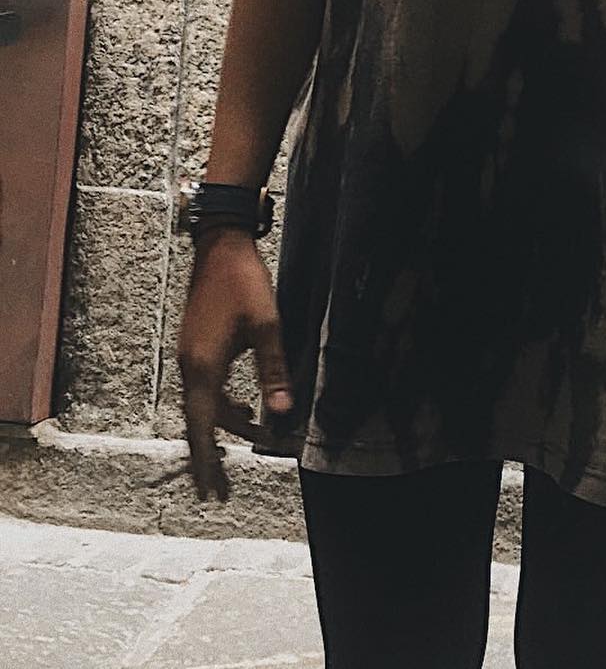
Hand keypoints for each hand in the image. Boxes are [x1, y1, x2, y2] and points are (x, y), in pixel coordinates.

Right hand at [177, 228, 294, 500]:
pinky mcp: (197, 346)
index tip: (210, 491)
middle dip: (212, 453)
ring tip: (254, 437)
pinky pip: (206, 387)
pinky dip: (222, 404)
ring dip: (225, 424)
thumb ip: (273, 370)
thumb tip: (282, 411)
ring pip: (204, 404)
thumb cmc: (244, 283)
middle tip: (222, 486)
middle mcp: (191, 367)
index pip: (204, 426)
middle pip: (200, 421)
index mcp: (204, 368)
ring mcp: (191, 356)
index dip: (207, 461)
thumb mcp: (267, 326)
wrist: (220, 247)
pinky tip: (243, 404)